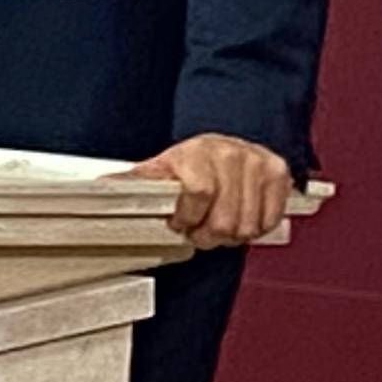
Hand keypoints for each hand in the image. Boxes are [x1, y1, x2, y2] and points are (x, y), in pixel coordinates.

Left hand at [141, 131, 292, 247]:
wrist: (223, 146)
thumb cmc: (191, 163)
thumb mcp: (160, 171)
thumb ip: (133, 183)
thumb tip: (104, 186)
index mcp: (197, 153)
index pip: (198, 193)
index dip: (188, 218)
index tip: (180, 223)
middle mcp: (230, 153)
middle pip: (225, 219)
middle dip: (208, 234)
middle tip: (200, 230)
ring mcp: (256, 162)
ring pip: (246, 226)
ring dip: (231, 235)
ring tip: (219, 224)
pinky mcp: (278, 173)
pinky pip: (269, 220)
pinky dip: (255, 229)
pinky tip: (241, 218)